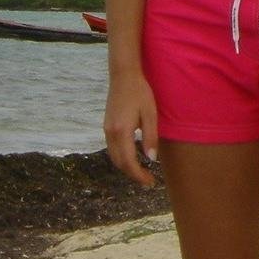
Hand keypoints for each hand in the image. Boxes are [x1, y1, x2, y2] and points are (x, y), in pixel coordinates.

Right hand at [103, 70, 158, 186]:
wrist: (123, 76)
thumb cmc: (140, 92)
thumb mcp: (150, 114)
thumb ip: (150, 137)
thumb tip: (152, 159)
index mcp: (122, 131)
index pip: (129, 162)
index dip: (139, 175)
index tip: (150, 182)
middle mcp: (110, 133)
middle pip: (119, 163)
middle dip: (133, 175)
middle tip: (148, 181)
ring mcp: (106, 130)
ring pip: (114, 157)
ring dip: (126, 167)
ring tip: (142, 172)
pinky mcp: (107, 126)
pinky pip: (112, 148)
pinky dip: (121, 158)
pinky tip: (132, 157)